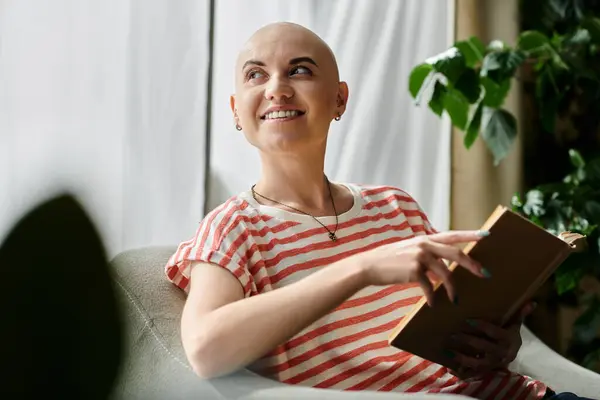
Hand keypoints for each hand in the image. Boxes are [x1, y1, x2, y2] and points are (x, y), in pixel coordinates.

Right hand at [359, 230, 490, 305]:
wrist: (370, 265)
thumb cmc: (390, 260)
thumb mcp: (410, 252)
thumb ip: (428, 257)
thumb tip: (444, 270)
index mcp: (425, 239)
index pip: (452, 235)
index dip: (470, 234)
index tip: (487, 234)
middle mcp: (425, 244)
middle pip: (456, 253)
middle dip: (473, 265)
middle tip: (485, 274)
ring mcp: (420, 257)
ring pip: (446, 273)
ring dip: (453, 289)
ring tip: (456, 300)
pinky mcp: (414, 271)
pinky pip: (430, 287)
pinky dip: (433, 297)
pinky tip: (433, 304)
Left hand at [445, 301, 536, 378]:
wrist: (511, 353)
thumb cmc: (509, 333)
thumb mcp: (515, 324)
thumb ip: (520, 314)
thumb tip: (531, 303)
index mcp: (509, 340)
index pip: (495, 333)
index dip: (482, 327)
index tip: (468, 321)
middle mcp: (502, 353)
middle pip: (485, 347)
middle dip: (469, 341)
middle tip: (453, 334)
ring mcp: (494, 363)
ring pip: (479, 363)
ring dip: (464, 358)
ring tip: (449, 351)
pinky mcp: (487, 371)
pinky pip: (475, 372)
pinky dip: (463, 370)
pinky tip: (450, 366)